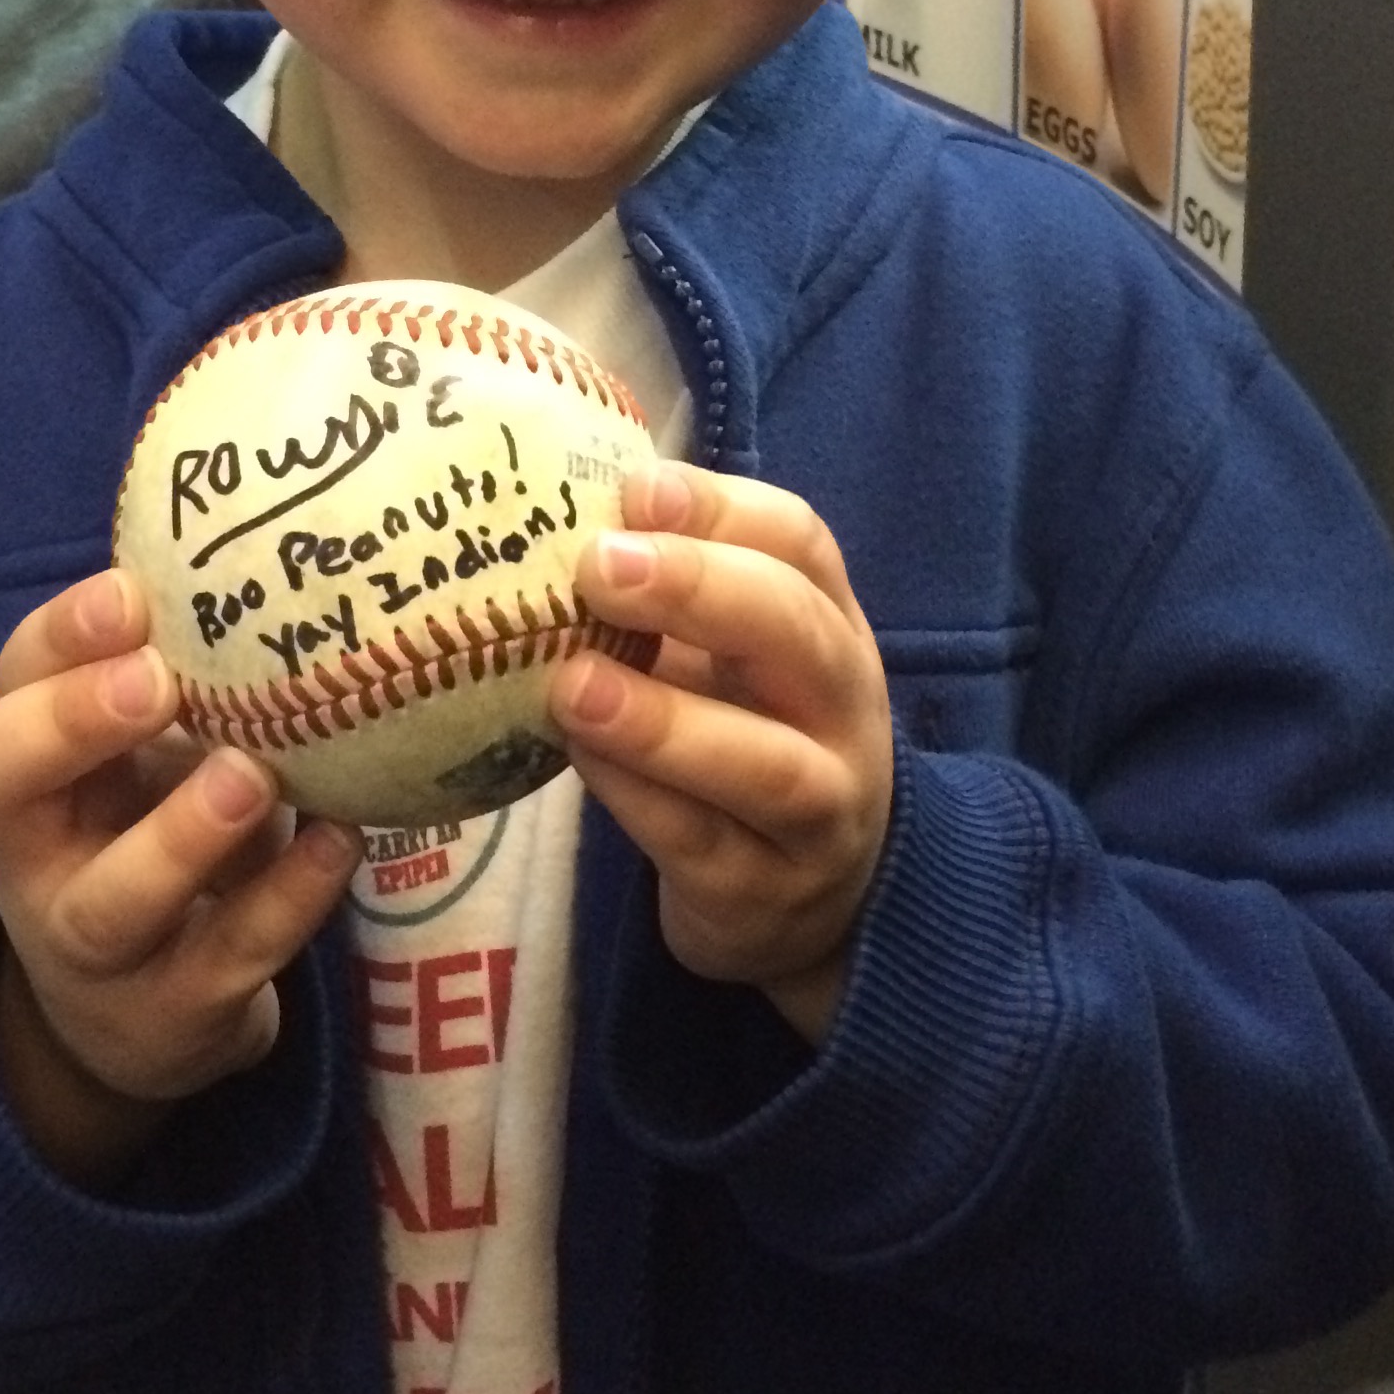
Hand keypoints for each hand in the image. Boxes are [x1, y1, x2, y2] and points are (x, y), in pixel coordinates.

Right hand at [0, 568, 360, 1181]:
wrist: (138, 1016)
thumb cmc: (145, 836)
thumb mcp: (139, 759)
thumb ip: (178, 674)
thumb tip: (285, 538)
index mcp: (23, 772)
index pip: (2, 690)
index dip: (58, 643)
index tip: (133, 594)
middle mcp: (34, 856)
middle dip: (71, 726)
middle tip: (158, 679)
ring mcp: (96, 946)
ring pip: (112, 900)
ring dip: (183, 836)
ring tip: (254, 774)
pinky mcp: (175, 1013)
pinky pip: (229, 957)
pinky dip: (290, 898)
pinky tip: (342, 840)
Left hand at [548, 464, 893, 1043]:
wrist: (809, 904)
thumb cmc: (744, 741)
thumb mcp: (728, 658)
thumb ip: (667, 595)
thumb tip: (552, 515)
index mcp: (829, 626)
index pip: (801, 545)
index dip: (723, 509)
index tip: (637, 490)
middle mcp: (842, 712)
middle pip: (799, 634)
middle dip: (701, 589)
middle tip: (601, 566)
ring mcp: (818, 812)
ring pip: (765, 764)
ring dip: (664, 719)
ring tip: (575, 683)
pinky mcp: (761, 894)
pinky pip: (700, 844)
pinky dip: (635, 797)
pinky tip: (577, 758)